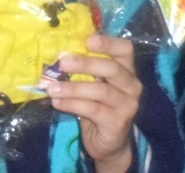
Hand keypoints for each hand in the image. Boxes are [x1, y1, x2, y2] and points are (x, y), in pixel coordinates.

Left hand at [47, 36, 140, 172]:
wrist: (110, 144)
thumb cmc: (100, 109)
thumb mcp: (95, 87)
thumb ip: (86, 73)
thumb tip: (59, 57)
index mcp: (128, 71)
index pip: (125, 50)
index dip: (108, 43)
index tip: (87, 40)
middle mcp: (132, 85)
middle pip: (112, 68)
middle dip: (86, 63)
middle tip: (63, 62)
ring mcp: (128, 104)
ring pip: (100, 91)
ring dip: (73, 88)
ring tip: (52, 88)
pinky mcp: (118, 121)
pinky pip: (93, 110)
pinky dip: (72, 105)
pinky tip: (57, 103)